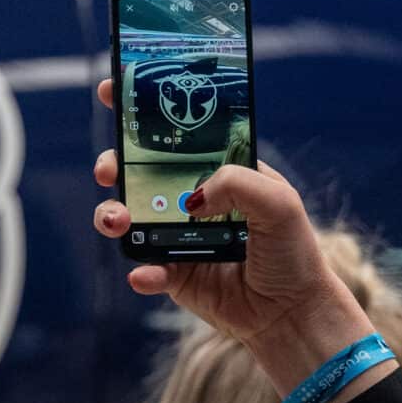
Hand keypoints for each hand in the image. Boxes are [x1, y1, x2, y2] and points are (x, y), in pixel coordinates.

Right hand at [90, 78, 382, 392]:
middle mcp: (192, 200)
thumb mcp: (278, 202)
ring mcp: (176, 236)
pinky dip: (141, 270)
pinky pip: (143, 268)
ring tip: (116, 221)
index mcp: (218, 171)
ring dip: (111, 215)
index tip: (113, 89)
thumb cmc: (292, 251)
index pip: (177, 133)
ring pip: (127, 217)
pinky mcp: (171, 274)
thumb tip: (190, 197)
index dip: (141, 110)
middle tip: (110, 168)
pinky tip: (148, 274)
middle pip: (138, 172)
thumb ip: (237, 183)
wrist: (291, 313)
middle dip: (114, 164)